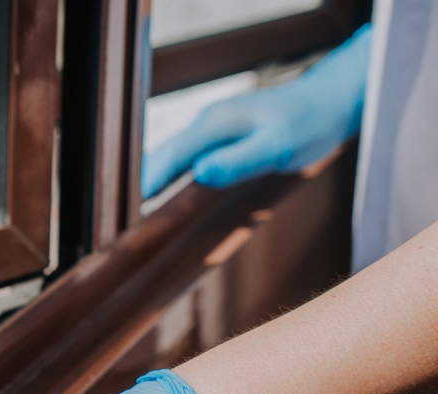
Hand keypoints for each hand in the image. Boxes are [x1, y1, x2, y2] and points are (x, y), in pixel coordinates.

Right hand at [142, 24, 370, 197]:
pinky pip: (186, 158)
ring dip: (155, 184)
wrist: (328, 103)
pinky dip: (172, 178)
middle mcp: (205, 123)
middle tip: (128, 228)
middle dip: (143, 189)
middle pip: (161, 158)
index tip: (129, 218)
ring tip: (141, 219)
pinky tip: (169, 198)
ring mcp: (210, 128)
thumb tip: (200, 174)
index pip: (166, 158)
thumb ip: (239, 161)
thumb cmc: (309, 125)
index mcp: (213, 125)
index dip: (146, 186)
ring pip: (171, 159)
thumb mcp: (278, 147)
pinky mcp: (217, 137)